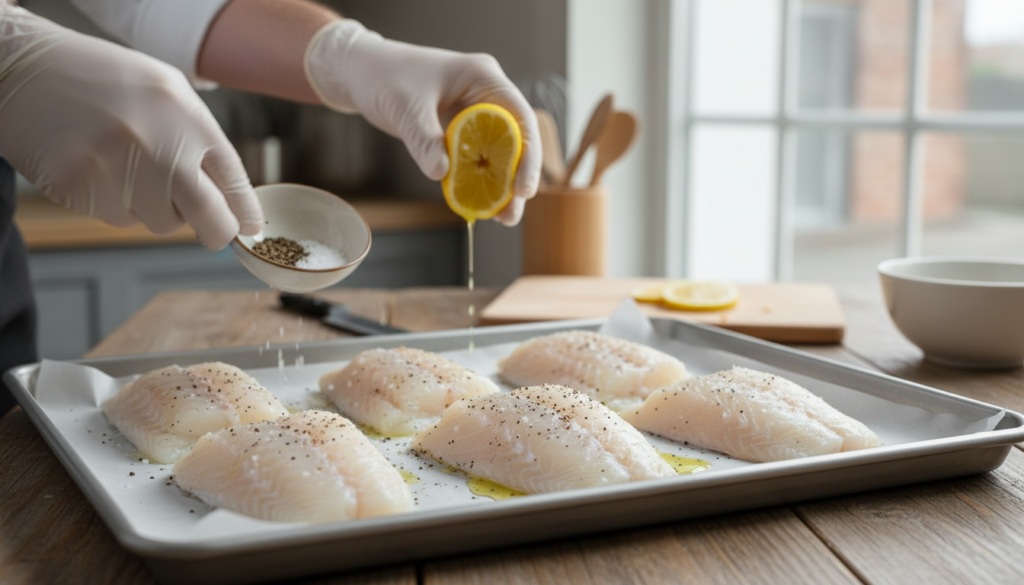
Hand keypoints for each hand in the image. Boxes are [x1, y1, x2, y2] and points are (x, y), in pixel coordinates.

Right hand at [0, 8, 261, 250]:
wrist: (25, 68)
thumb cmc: (101, 78)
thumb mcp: (166, 91)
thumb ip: (199, 138)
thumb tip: (231, 198)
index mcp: (189, 119)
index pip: (234, 182)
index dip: (246, 213)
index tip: (250, 228)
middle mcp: (161, 147)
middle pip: (209, 218)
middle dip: (217, 232)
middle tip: (213, 233)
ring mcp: (121, 171)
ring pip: (160, 222)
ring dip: (154, 207)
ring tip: (128, 167)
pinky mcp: (83, 189)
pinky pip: (118, 218)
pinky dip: (116, 203)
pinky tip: (99, 168)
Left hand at [305, 20, 539, 225]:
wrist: (361, 72)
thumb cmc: (384, 76)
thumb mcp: (405, 107)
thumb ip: (424, 139)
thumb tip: (441, 173)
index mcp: (483, 78)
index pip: (520, 118)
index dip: (528, 155)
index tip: (523, 189)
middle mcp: (485, 95)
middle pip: (516, 141)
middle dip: (516, 179)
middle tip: (510, 213)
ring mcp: (473, 114)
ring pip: (499, 154)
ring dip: (500, 186)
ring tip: (502, 218)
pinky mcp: (459, 131)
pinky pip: (476, 159)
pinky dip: (477, 182)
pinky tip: (478, 205)